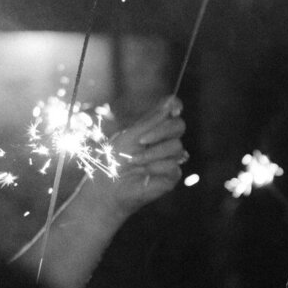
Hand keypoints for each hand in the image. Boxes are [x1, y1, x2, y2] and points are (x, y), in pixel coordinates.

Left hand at [106, 97, 186, 218]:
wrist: (108, 187)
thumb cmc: (114, 160)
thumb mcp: (131, 136)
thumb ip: (152, 120)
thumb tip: (171, 101)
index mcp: (155, 128)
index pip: (172, 111)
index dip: (175, 106)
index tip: (173, 107)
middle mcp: (165, 141)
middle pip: (179, 125)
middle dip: (160, 131)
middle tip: (140, 140)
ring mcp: (171, 158)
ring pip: (176, 147)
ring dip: (151, 154)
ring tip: (133, 161)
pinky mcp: (172, 176)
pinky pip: (173, 166)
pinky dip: (155, 168)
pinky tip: (143, 172)